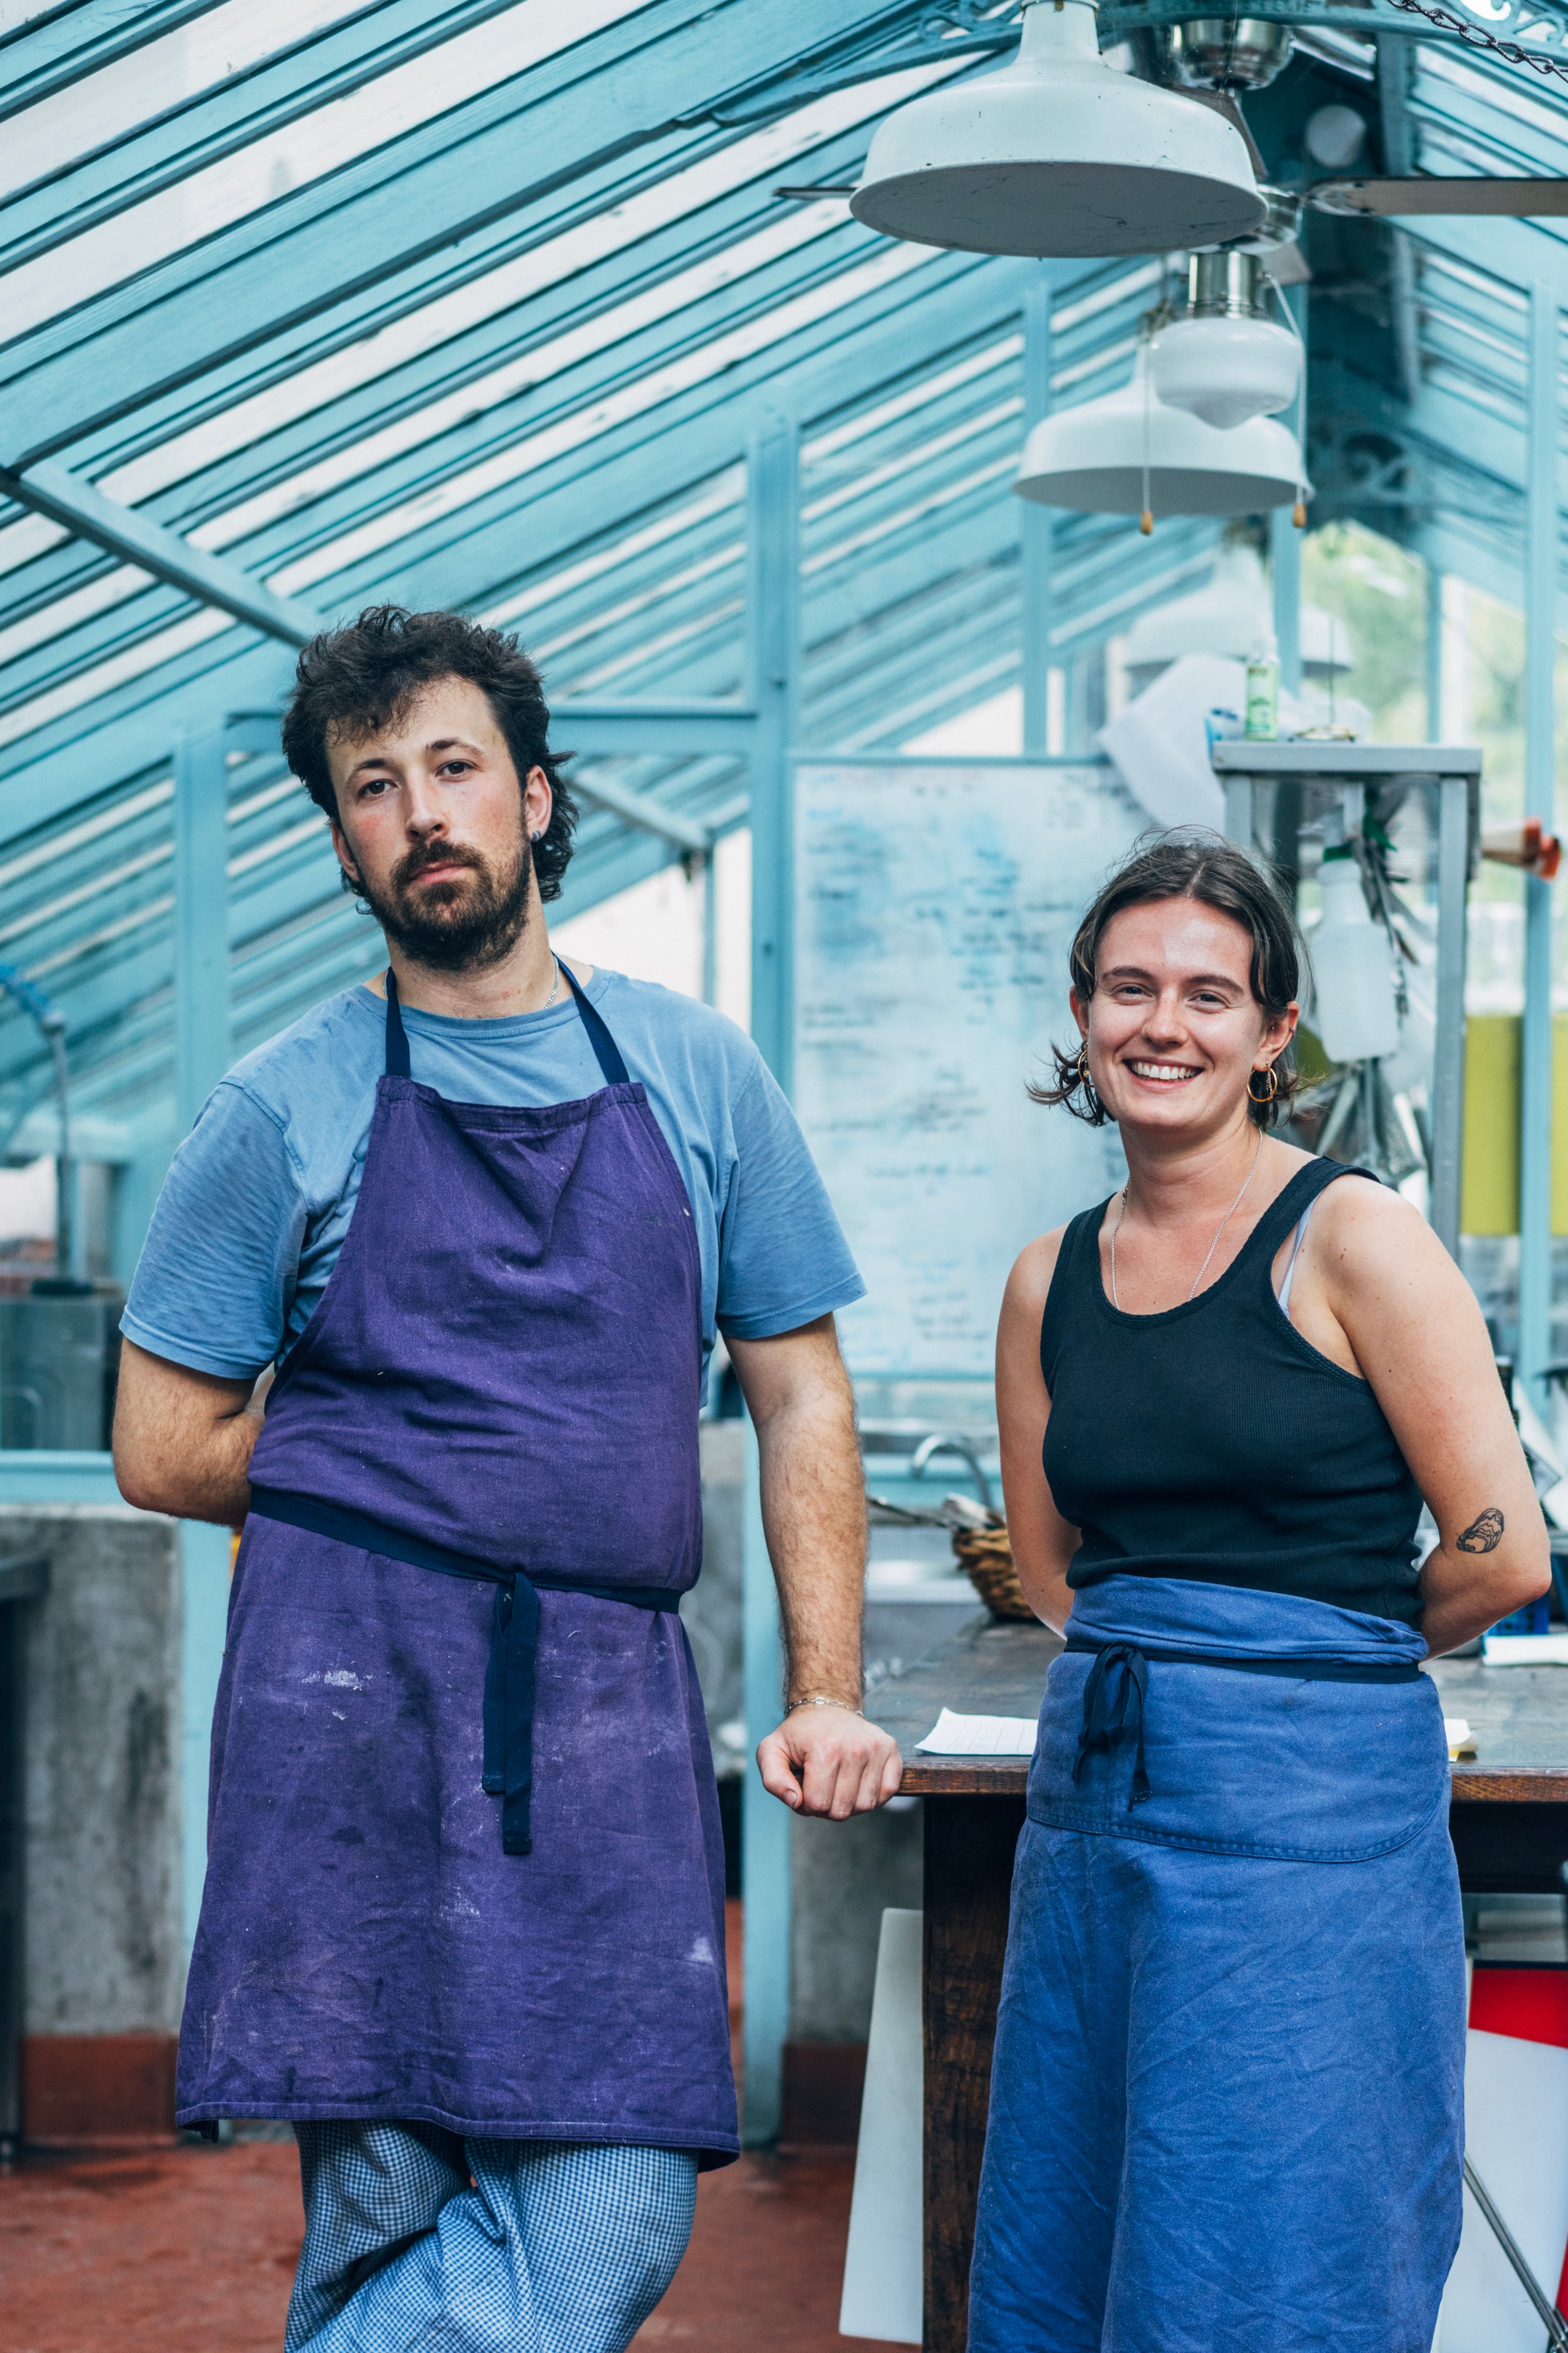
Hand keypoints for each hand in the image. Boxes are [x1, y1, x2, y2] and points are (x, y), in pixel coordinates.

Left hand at [756, 1705, 902, 1818]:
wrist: (825, 1706)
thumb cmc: (798, 1734)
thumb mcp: (771, 1751)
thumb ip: (773, 1780)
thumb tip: (795, 1801)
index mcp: (824, 1749)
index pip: (817, 1805)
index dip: (805, 1804)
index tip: (803, 1786)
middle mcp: (855, 1748)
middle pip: (842, 1810)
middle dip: (827, 1806)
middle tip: (821, 1785)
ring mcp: (876, 1748)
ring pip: (866, 1806)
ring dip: (850, 1803)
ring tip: (838, 1783)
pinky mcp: (891, 1749)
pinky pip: (888, 1792)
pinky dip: (873, 1795)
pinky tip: (858, 1782)